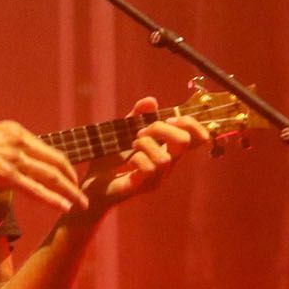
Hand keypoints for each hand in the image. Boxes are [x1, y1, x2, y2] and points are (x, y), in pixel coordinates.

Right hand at [0, 120, 88, 214]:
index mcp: (13, 131)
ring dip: (69, 192)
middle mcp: (16, 141)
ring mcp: (11, 158)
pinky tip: (65, 207)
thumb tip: (12, 159)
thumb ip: (3, 147)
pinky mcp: (4, 175)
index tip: (70, 177)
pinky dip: (54, 199)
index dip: (63, 164)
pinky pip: (36, 190)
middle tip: (81, 192)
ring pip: (51, 176)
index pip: (47, 148)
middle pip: (56, 160)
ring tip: (80, 204)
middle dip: (72, 178)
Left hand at [85, 95, 209, 210]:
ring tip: (132, 145)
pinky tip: (128, 162)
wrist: (91, 184)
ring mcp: (156, 178)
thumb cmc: (110, 160)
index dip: (190, 123)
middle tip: (141, 132)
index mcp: (168, 151)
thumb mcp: (122, 132)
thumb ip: (136, 116)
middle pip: (184, 142)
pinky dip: (137, 159)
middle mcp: (167, 166)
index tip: (169, 119)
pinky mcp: (142, 187)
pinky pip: (149, 169)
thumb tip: (151, 101)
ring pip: (165, 158)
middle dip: (161, 129)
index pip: (198, 138)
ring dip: (146, 145)